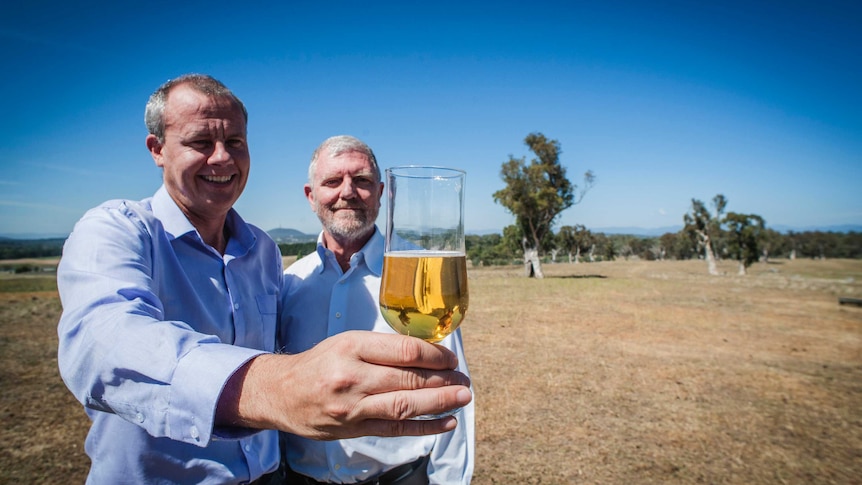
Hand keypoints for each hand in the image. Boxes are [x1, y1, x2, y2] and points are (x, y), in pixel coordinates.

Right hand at [217, 331, 471, 438]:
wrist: (281, 393)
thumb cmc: (319, 363)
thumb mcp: (346, 342)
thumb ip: (382, 348)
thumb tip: (427, 353)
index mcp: (351, 347)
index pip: (403, 351)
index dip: (433, 356)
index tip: (451, 358)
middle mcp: (352, 376)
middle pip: (407, 379)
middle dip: (443, 380)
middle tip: (465, 380)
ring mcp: (352, 406)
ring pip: (404, 406)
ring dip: (439, 403)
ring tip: (462, 398)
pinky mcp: (353, 429)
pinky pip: (394, 429)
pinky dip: (423, 427)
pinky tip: (445, 422)